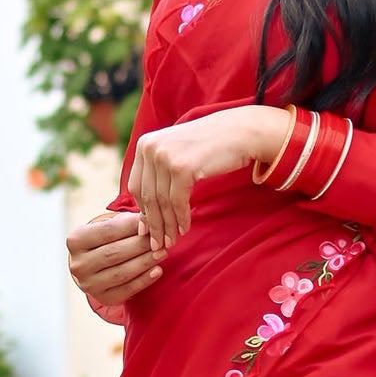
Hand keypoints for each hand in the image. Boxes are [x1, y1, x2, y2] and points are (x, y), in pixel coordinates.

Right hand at [67, 211, 162, 307]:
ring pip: (121, 273)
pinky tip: (157, 271)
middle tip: (160, 240)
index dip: (131, 226)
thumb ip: (126, 223)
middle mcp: (78, 265)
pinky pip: (127, 290)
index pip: (107, 231)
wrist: (98, 266)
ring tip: (162, 253)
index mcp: (75, 241)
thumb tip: (149, 221)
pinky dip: (144, 280)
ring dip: (145, 262)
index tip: (151, 222)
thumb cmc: (107, 240)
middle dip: (140, 246)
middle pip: (114, 253)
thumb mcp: (111, 227)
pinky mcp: (103, 298)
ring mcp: (89, 284)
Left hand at [127, 106, 289, 252]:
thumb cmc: (209, 146)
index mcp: (144, 144)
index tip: (148, 231)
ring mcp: (165, 156)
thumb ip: (158, 173)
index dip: (142, 212)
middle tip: (158, 244)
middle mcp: (150, 148)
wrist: (239, 132)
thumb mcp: (176, 153)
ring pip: (161, 202)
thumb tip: (142, 211)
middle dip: (154, 224)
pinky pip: (177, 202)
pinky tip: (185, 229)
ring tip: (172, 241)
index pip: (136, 186)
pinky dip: (181, 218)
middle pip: (147, 196)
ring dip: (168, 226)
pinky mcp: (182, 167)